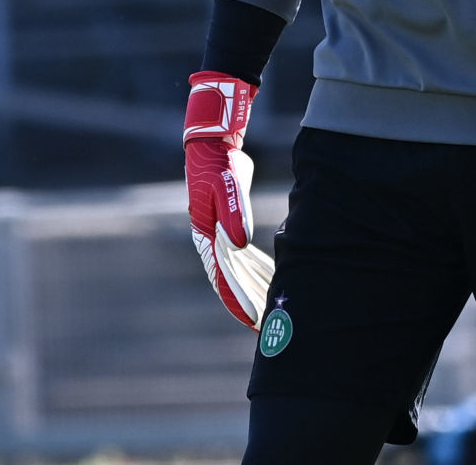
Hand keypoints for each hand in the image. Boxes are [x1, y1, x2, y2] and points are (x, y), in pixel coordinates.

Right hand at [185, 71, 275, 328]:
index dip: (236, 300)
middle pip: (227, 281)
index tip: (251, 320)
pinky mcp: (230, 228)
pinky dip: (253, 273)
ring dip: (249, 291)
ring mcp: (219, 235)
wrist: (213, 146)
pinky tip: (269, 282)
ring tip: (268, 314)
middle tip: (264, 329)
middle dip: (244, 304)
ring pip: (235, 272)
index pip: (221, 277)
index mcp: (206, 236)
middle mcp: (210, 241)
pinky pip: (242, 258)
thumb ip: (233, 214)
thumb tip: (240, 244)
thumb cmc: (218, 166)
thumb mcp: (226, 187)